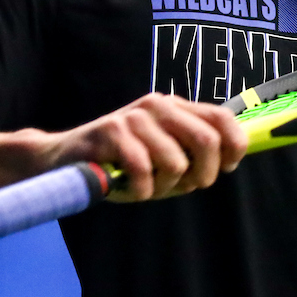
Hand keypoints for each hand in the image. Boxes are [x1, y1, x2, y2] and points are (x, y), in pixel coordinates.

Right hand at [52, 94, 247, 201]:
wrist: (63, 158)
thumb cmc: (122, 164)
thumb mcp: (163, 156)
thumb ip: (192, 155)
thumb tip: (228, 163)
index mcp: (176, 107)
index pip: (222, 118)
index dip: (233, 147)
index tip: (223, 169)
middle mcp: (158, 105)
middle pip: (207, 140)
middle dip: (204, 174)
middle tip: (187, 186)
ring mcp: (135, 117)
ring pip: (176, 163)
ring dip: (165, 188)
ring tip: (148, 186)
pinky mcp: (112, 132)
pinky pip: (144, 171)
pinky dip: (142, 191)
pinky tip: (131, 189)